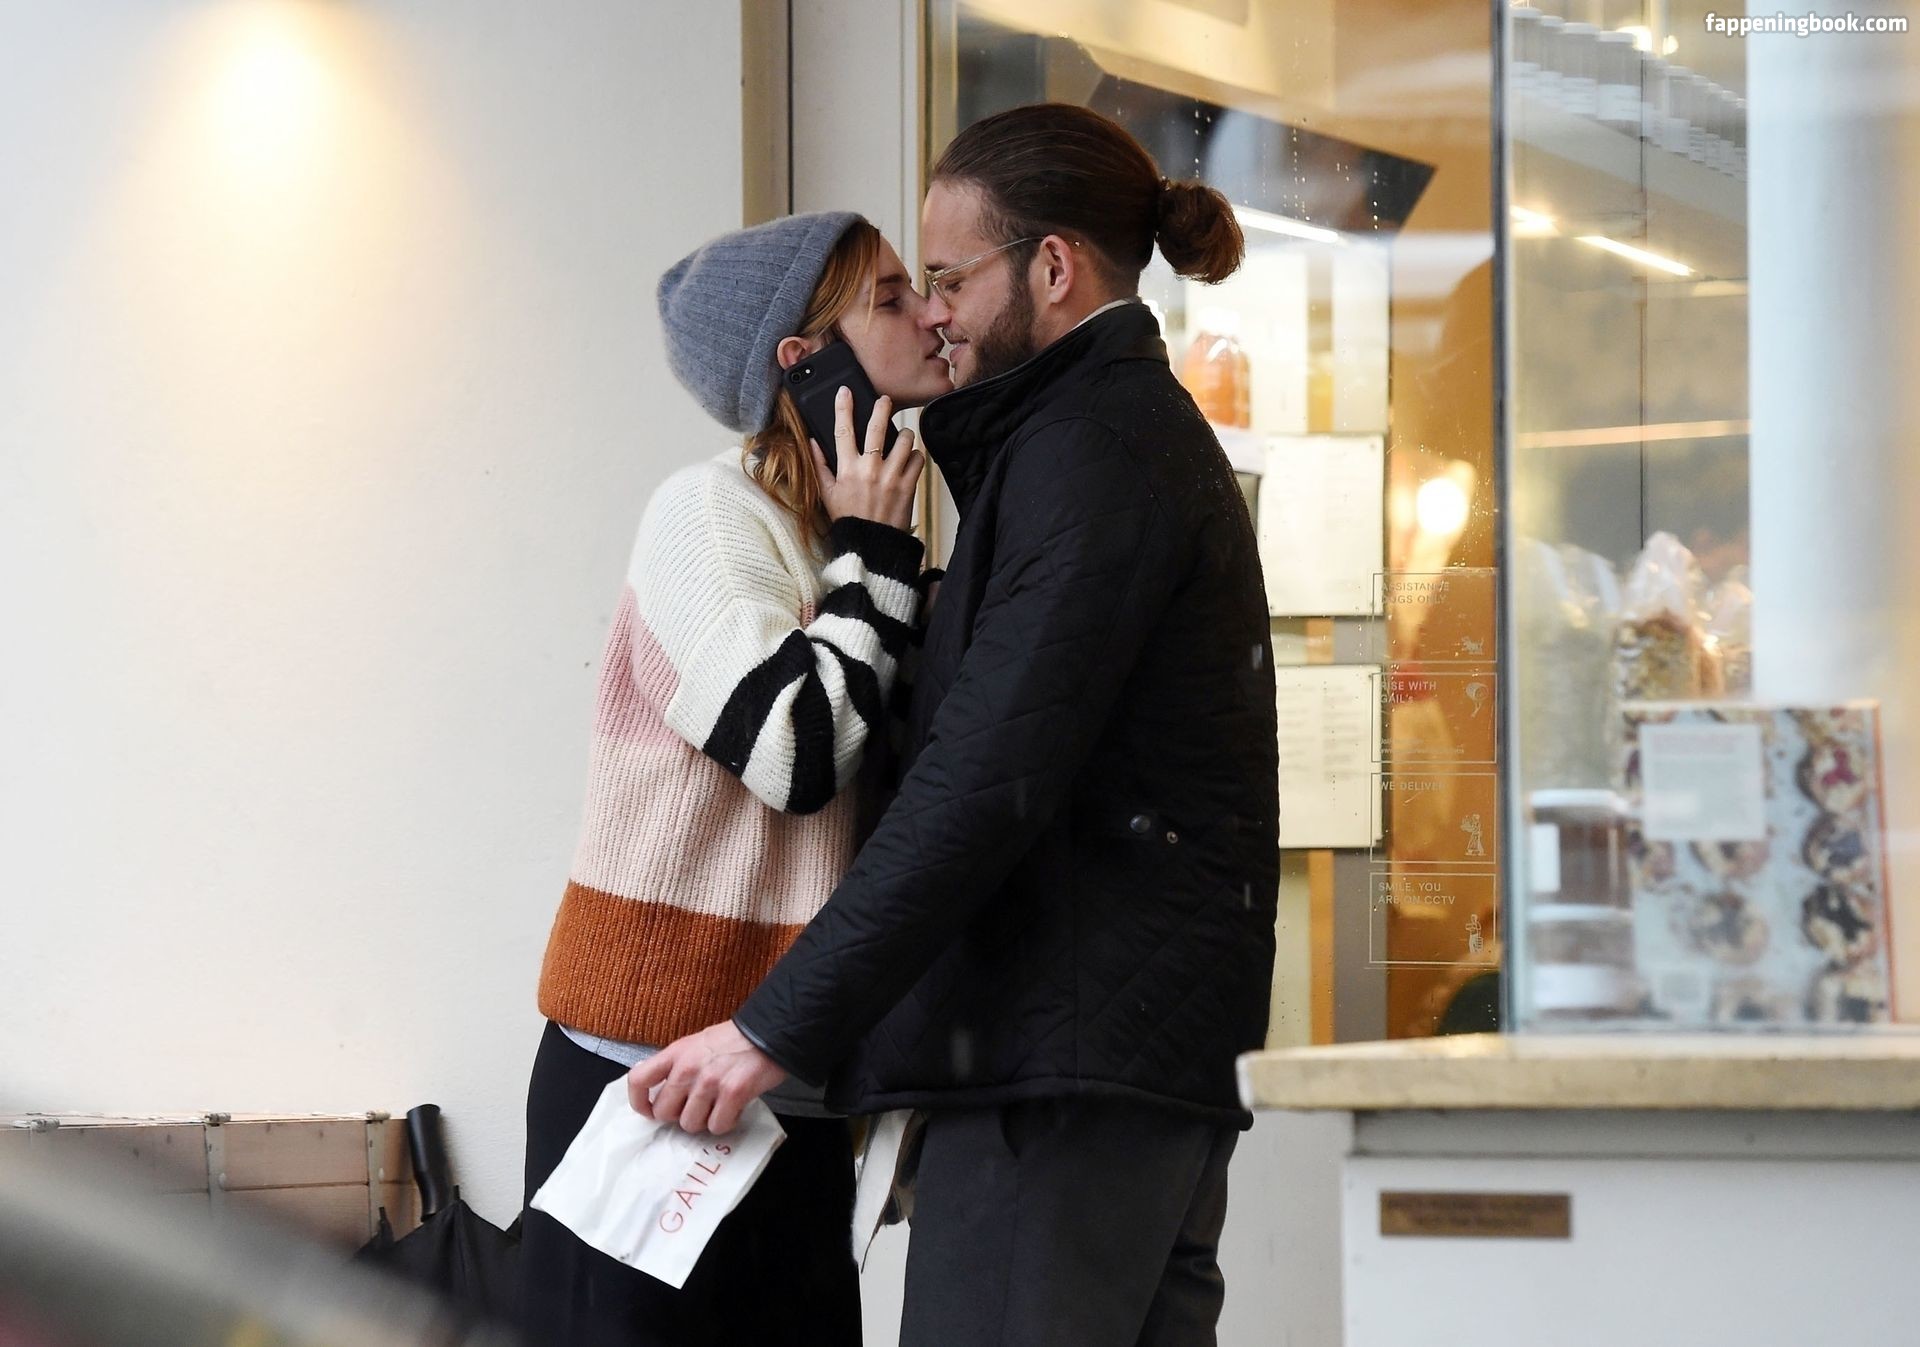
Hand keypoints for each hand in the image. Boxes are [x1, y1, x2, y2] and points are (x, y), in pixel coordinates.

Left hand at [626, 1021, 788, 1134]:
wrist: (769, 1033)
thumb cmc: (733, 1040)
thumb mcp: (695, 1044)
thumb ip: (676, 1066)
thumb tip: (662, 1093)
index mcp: (675, 1053)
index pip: (638, 1080)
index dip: (639, 1103)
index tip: (650, 1111)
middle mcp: (687, 1068)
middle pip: (664, 1112)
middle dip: (679, 1115)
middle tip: (696, 1107)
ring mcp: (709, 1082)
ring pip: (690, 1124)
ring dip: (704, 1121)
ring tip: (718, 1106)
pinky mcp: (733, 1094)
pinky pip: (717, 1126)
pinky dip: (726, 1122)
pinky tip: (734, 1108)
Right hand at [812, 386, 924, 531]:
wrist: (871, 545)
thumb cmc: (848, 519)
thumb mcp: (826, 494)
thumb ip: (819, 466)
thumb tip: (812, 442)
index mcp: (847, 469)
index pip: (843, 430)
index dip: (843, 407)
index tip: (846, 392)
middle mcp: (869, 469)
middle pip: (878, 427)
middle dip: (882, 408)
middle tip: (884, 400)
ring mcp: (891, 476)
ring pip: (904, 440)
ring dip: (904, 435)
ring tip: (902, 439)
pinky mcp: (908, 486)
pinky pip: (918, 459)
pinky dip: (916, 456)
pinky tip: (909, 460)